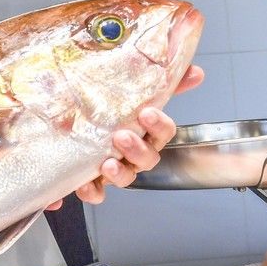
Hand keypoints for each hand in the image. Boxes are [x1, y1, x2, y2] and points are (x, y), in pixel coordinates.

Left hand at [71, 64, 204, 205]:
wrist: (70, 123)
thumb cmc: (109, 110)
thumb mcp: (130, 90)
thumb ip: (161, 82)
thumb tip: (195, 72)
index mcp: (147, 132)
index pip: (164, 132)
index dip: (159, 125)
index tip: (146, 113)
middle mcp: (134, 153)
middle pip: (148, 159)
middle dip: (137, 150)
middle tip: (121, 136)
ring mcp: (116, 168)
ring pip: (126, 178)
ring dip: (119, 173)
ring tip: (107, 164)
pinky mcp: (94, 181)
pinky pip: (97, 193)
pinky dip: (93, 192)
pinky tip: (85, 185)